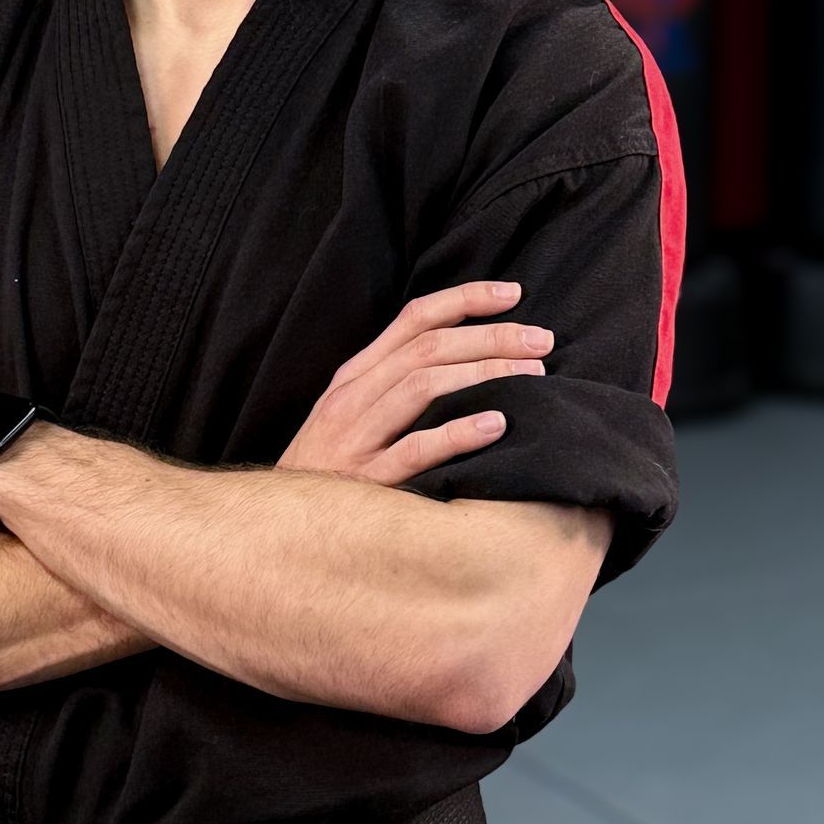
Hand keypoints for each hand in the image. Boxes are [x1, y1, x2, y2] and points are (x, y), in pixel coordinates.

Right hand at [276, 280, 551, 487]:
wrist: (281, 530)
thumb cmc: (331, 470)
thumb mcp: (352, 416)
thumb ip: (396, 384)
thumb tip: (467, 355)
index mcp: (355, 376)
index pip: (413, 319)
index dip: (465, 299)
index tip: (513, 293)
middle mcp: (353, 398)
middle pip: (428, 348)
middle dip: (491, 338)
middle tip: (541, 342)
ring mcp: (356, 439)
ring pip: (423, 388)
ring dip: (484, 375)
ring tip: (531, 377)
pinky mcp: (366, 482)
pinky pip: (416, 450)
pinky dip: (459, 433)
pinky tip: (497, 425)